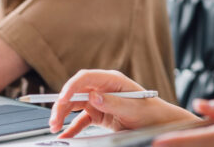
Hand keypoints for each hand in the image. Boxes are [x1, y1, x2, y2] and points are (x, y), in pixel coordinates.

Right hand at [50, 69, 193, 136]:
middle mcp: (103, 88)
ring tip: (54, 128)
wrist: (159, 124)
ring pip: (74, 105)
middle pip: (76, 92)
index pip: (85, 78)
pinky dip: (71, 128)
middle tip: (54, 121)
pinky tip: (64, 135)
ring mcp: (100, 101)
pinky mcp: (99, 114)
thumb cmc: (150, 112)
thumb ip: (113, 102)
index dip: (70, 87)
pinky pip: (81, 120)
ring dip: (62, 115)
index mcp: (112, 80)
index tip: (61, 100)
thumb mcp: (133, 108)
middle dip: (61, 104)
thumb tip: (93, 97)